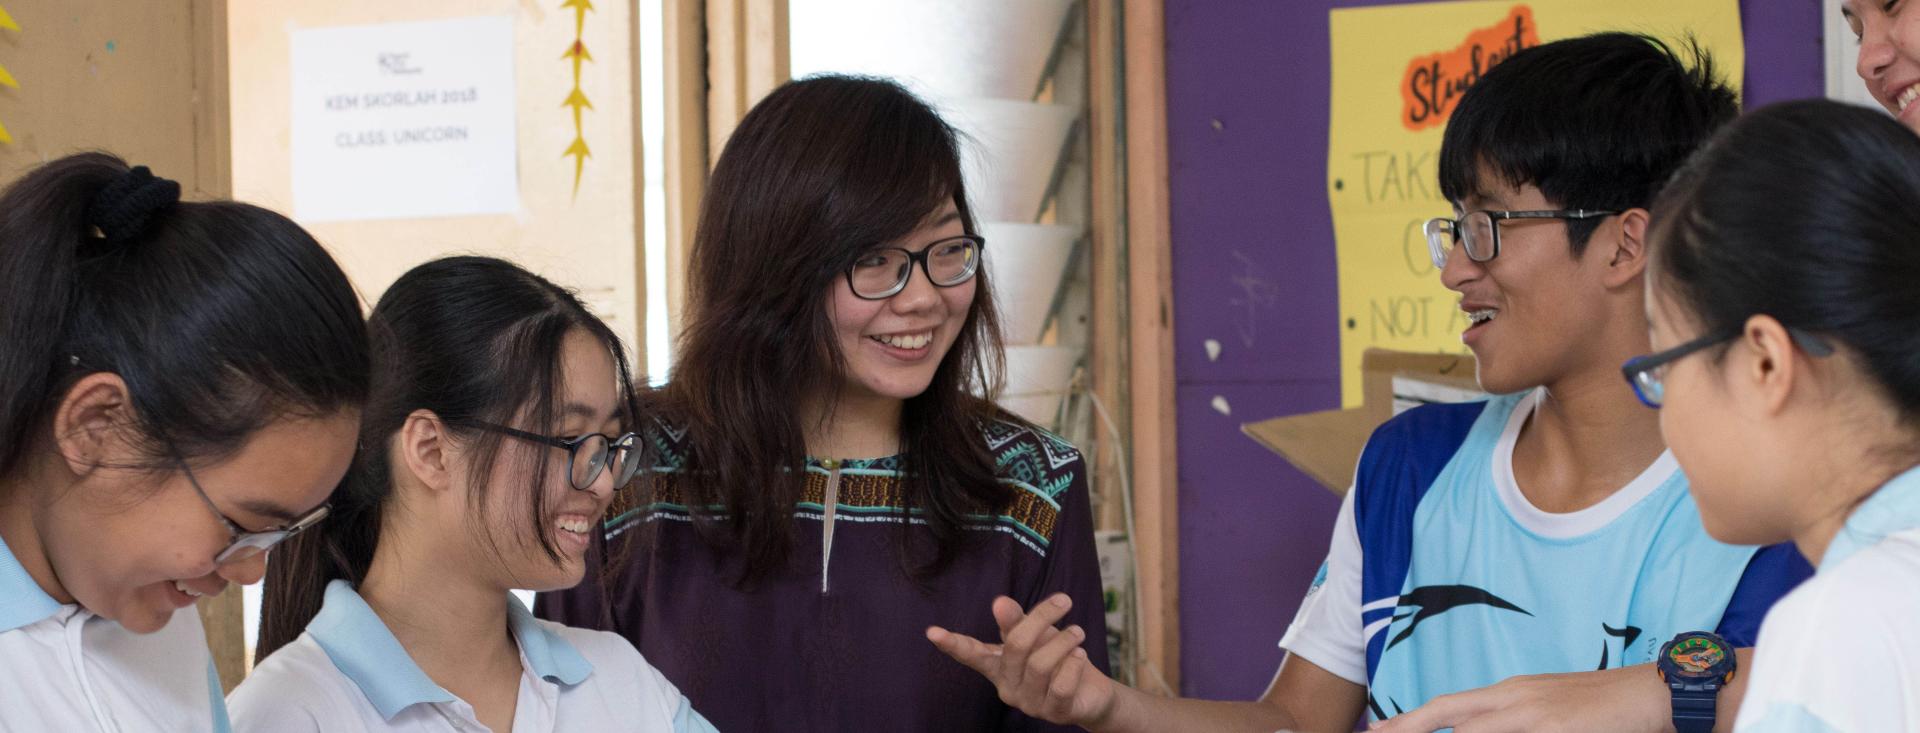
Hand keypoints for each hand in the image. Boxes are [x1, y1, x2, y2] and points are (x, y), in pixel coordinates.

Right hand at [927, 593, 1117, 726]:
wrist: (1091, 693)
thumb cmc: (1057, 659)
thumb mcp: (1037, 635)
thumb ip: (1018, 621)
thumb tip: (999, 602)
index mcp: (998, 666)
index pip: (971, 654)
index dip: (952, 643)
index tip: (932, 632)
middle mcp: (1008, 687)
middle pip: (1016, 646)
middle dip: (1041, 618)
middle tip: (1064, 601)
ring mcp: (1029, 704)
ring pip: (1040, 664)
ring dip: (1063, 641)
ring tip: (1078, 632)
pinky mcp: (1054, 713)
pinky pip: (1061, 686)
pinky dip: (1073, 665)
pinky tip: (1080, 655)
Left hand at [1368, 665, 1667, 732]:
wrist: (1653, 692)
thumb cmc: (1605, 706)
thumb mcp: (1551, 708)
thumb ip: (1517, 719)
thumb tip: (1480, 730)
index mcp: (1512, 691)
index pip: (1450, 706)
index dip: (1413, 720)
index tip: (1382, 730)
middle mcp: (1515, 699)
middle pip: (1452, 718)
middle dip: (1411, 728)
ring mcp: (1534, 715)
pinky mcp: (1556, 730)